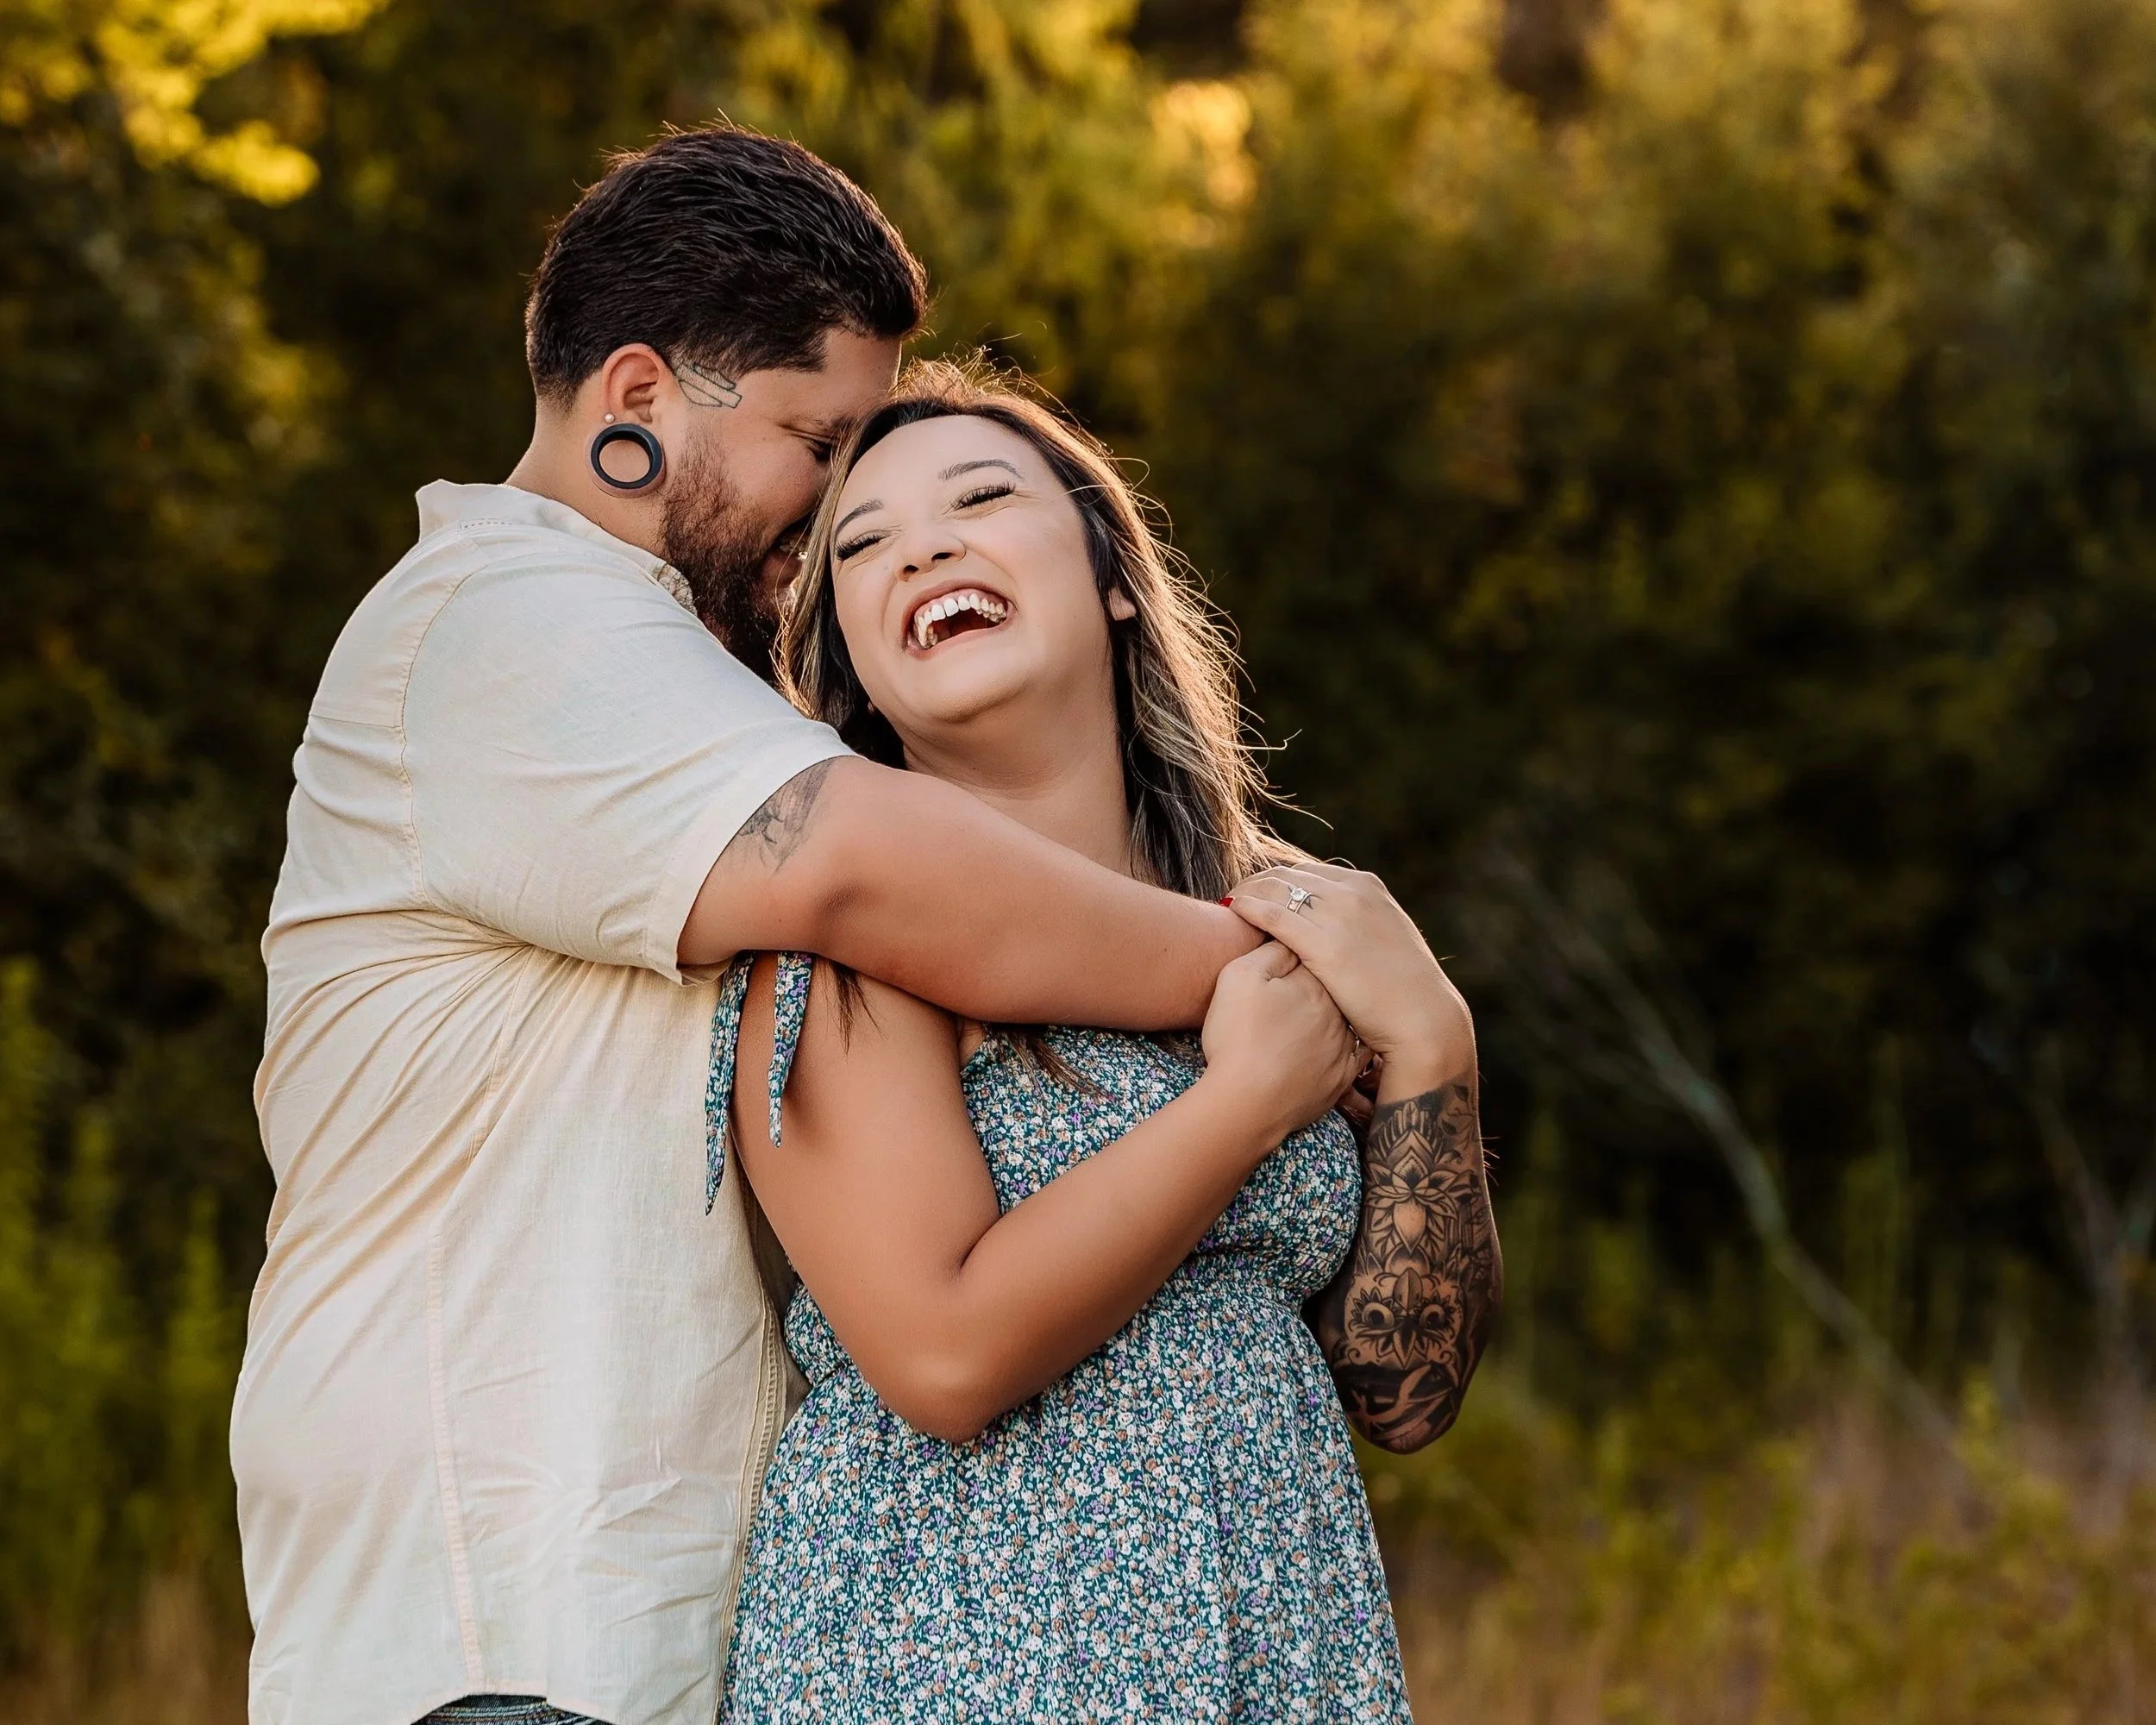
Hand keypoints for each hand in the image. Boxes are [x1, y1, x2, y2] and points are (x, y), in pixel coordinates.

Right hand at [1198, 941, 1362, 1140]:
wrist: (1247, 1102)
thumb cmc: (1237, 1037)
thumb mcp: (1239, 977)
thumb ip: (1269, 951)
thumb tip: (1289, 936)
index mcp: (1313, 983)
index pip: (1316, 955)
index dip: (1304, 952)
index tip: (1294, 955)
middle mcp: (1336, 1012)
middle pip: (1334, 987)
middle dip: (1324, 983)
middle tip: (1300, 988)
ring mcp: (1342, 1047)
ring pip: (1347, 1020)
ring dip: (1339, 1015)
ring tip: (1317, 1018)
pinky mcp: (1341, 1078)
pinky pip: (1356, 1057)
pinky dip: (1350, 1049)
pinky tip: (1339, 1046)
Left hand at [1227, 862, 1473, 1095]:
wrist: (1424, 1018)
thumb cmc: (1402, 991)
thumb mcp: (1385, 940)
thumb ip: (1358, 924)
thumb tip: (1333, 927)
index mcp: (1368, 886)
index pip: (1308, 872)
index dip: (1278, 880)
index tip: (1258, 892)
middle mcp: (1353, 891)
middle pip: (1288, 874)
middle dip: (1257, 882)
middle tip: (1234, 897)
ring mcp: (1339, 914)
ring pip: (1276, 887)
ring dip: (1247, 891)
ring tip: (1227, 904)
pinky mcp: (1325, 942)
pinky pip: (1274, 913)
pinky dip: (1249, 907)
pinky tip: (1233, 910)